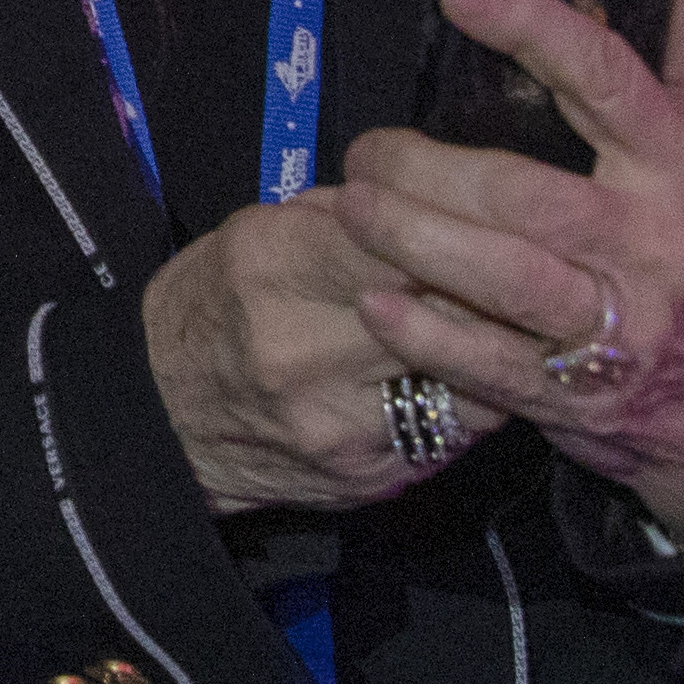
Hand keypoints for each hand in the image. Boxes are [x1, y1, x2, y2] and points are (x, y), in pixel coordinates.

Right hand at [141, 189, 476, 515]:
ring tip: (500, 329)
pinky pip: (453, 432)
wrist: (162, 420)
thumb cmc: (214, 307)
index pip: (405, 241)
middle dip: (492, 292)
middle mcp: (305, 349)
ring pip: (469, 382)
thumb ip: (345, 221)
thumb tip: (434, 207)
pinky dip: (465, 401)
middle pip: (448, 312)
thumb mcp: (256, 233)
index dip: (458, 233)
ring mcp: (339, 424)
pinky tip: (458, 381)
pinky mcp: (367, 477)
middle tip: (521, 276)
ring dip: (492, 352)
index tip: (486, 228)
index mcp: (274, 266)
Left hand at [331, 0, 683, 553]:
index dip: (531, 29)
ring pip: (503, 276)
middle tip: (366, 148)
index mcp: (678, 168)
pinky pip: (491, 361)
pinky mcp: (576, 393)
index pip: (603, 79)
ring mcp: (615, 325)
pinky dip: (426, 333)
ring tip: (349, 205)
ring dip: (414, 239)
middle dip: (428, 167)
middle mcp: (650, 242)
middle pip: (522, 192)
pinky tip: (373, 302)